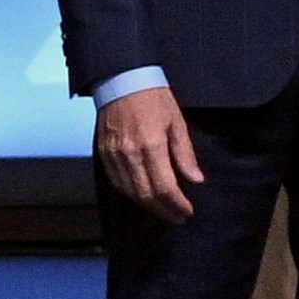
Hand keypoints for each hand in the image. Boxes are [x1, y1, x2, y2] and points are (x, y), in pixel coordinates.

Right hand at [92, 84, 200, 217]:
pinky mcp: (103, 154)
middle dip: (164, 210)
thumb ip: (184, 153)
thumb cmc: (154, 98)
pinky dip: (131, 193)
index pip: (164, 186)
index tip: (188, 211)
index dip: (177, 203)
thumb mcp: (177, 122)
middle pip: (146, 194)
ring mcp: (113, 155)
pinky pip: (116, 182)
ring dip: (148, 205)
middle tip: (178, 217)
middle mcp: (129, 154)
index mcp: (151, 145)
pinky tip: (142, 196)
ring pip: (129, 191)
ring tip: (163, 210)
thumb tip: (196, 179)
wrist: (121, 81)